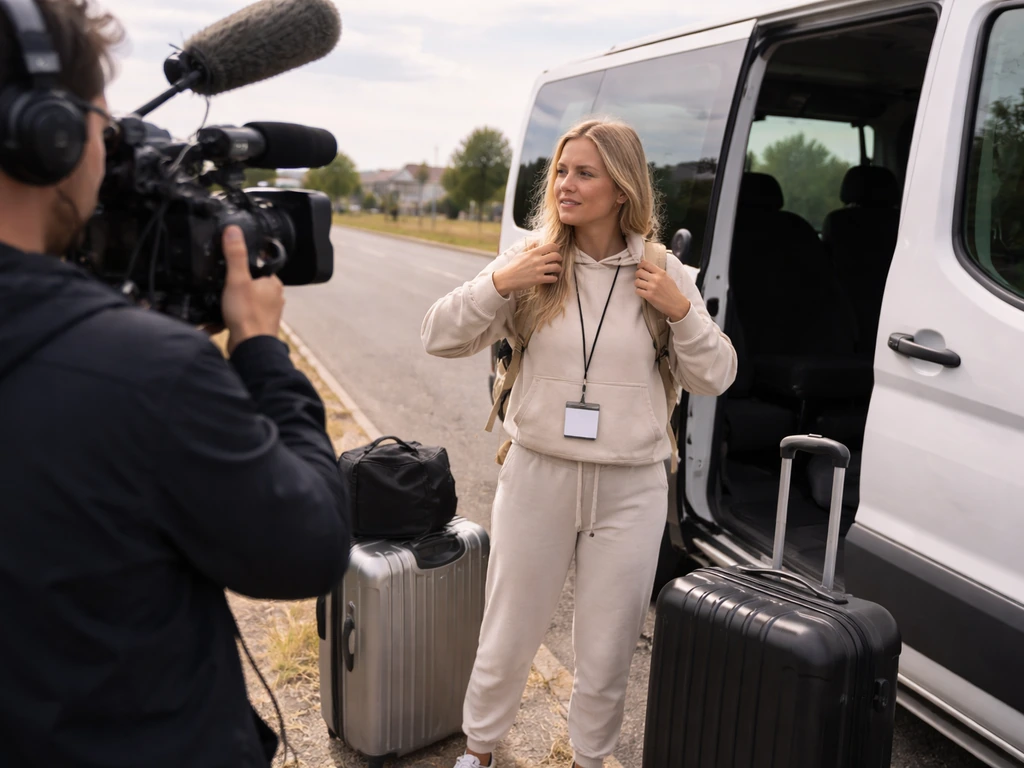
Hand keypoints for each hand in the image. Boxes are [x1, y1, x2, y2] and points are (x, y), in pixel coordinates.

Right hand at [220, 226, 284, 354]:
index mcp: (273, 283)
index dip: (243, 265)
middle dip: (237, 283)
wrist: (250, 348)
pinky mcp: (259, 324)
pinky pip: (245, 313)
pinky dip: (235, 313)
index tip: (230, 267)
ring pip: (248, 299)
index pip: (259, 265)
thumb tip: (234, 230)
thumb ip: (235, 255)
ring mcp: (268, 312)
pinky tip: (225, 315)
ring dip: (235, 299)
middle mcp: (275, 297)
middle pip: (252, 282)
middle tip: (223, 285)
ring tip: (224, 301)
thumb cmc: (247, 315)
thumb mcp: (237, 279)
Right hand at [491, 242, 562, 296]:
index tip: (556, 251)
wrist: (507, 278)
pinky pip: (553, 278)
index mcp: (533, 252)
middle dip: (559, 258)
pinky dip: (554, 278)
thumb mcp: (520, 254)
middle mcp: (538, 260)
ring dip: (558, 268)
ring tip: (556, 270)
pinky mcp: (539, 279)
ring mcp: (539, 270)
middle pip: (556, 256)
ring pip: (556, 267)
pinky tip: (552, 278)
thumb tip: (535, 241)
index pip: (550, 246)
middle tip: (558, 261)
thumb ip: (529, 247)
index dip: (556, 248)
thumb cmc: (513, 266)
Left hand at [635, 259, 690, 321]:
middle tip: (640, 278)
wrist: (676, 304)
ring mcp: (652, 287)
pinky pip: (637, 291)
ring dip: (638, 284)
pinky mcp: (649, 296)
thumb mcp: (668, 278)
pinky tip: (643, 292)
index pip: (646, 264)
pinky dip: (639, 291)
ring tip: (642, 286)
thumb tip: (647, 268)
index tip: (640, 268)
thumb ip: (658, 273)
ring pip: (636, 282)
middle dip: (638, 275)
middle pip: (639, 272)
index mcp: (661, 273)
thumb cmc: (672, 291)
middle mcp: (656, 279)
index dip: (640, 265)